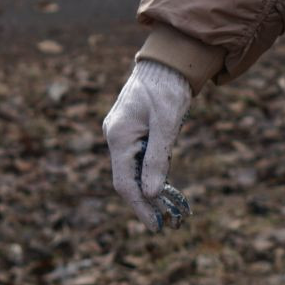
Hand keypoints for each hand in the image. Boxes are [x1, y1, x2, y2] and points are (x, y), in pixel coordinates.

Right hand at [103, 59, 192, 229]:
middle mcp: (114, 135)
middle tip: (163, 223)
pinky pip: (136, 157)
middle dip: (143, 202)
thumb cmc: (169, 87)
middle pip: (126, 179)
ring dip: (146, 189)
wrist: (167, 59)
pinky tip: (160, 184)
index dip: (140, 206)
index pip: (124, 182)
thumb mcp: (167, 122)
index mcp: (119, 135)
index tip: (156, 225)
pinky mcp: (130, 128)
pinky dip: (147, 173)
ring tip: (165, 209)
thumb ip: (158, 157)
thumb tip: (151, 193)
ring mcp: (121, 131)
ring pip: (131, 169)